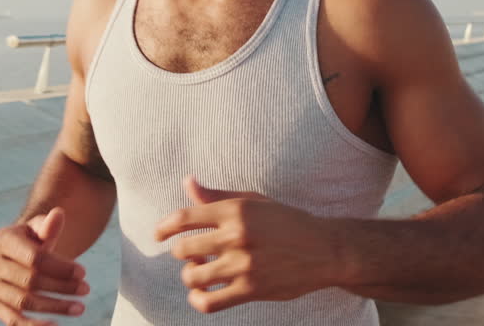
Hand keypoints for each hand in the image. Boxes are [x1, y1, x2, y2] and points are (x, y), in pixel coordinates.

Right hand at [0, 207, 89, 324]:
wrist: (14, 252)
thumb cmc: (32, 239)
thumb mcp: (40, 228)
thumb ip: (49, 225)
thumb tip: (59, 214)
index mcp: (2, 239)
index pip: (34, 258)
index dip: (60, 267)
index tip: (83, 273)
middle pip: (30, 281)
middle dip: (61, 287)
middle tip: (86, 290)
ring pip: (24, 302)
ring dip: (54, 307)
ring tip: (79, 308)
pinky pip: (12, 319)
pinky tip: (55, 325)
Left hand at [155, 175, 342, 313]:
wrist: (325, 249)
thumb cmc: (287, 222)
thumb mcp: (255, 201)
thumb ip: (217, 196)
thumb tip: (187, 182)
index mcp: (236, 210)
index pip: (184, 217)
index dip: (164, 227)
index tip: (158, 234)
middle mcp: (237, 236)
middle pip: (183, 249)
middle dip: (181, 253)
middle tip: (190, 255)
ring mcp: (243, 264)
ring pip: (193, 277)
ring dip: (190, 276)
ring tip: (199, 273)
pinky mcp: (251, 289)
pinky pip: (209, 302)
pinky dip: (198, 301)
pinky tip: (201, 295)